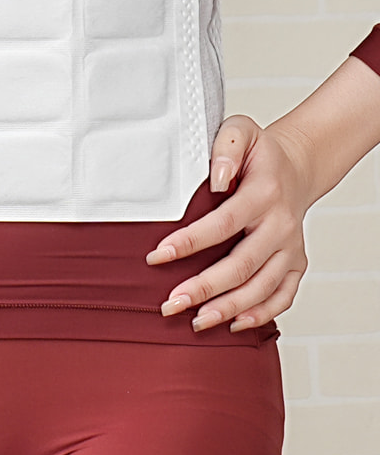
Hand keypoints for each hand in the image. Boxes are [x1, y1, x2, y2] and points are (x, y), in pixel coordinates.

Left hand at [146, 115, 313, 332]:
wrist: (297, 166)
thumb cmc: (259, 152)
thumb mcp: (240, 130)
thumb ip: (225, 146)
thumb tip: (216, 178)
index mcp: (264, 193)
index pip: (223, 223)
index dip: (190, 242)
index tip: (157, 256)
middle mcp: (281, 224)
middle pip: (242, 264)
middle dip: (205, 288)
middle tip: (171, 303)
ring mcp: (291, 247)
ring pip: (262, 286)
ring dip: (228, 308)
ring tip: (195, 321)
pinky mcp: (296, 263)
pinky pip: (284, 296)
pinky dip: (261, 314)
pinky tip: (232, 324)